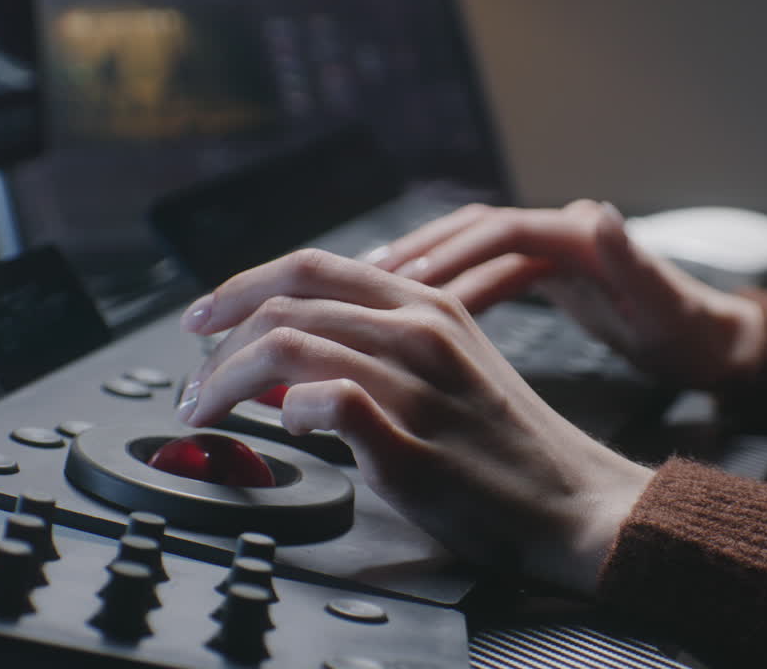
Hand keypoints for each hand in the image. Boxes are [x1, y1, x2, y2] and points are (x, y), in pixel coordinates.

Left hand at [175, 249, 653, 593]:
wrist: (571, 500)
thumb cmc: (505, 442)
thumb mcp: (448, 368)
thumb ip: (374, 351)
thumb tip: (282, 366)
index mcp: (427, 304)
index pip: (309, 267)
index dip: (240, 286)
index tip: (202, 320)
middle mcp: (419, 331)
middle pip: (285, 303)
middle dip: (217, 341)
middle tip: (194, 381)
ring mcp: (416, 385)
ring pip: (288, 348)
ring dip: (226, 382)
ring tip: (209, 413)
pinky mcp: (411, 444)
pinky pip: (327, 402)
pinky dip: (286, 412)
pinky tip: (283, 429)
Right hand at [362, 200, 764, 387]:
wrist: (712, 341)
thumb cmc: (692, 332)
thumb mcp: (668, 306)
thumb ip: (635, 263)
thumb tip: (601, 213)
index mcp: (582, 234)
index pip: (503, 230)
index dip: (453, 253)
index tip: (403, 281)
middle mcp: (560, 230)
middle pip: (474, 229)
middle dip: (418, 251)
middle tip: (360, 278)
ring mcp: (550, 249)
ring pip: (470, 246)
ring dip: (421, 264)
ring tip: (364, 287)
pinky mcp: (545, 270)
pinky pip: (482, 268)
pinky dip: (445, 282)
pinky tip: (407, 305)